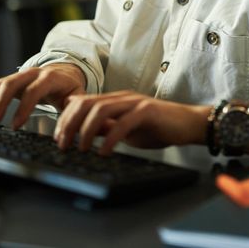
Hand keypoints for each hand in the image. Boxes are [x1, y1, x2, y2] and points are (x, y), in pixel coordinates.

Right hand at [0, 64, 85, 128]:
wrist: (64, 73)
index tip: (15, 126)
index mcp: (50, 77)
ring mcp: (20, 75)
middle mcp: (32, 73)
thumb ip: (75, 105)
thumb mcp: (77, 94)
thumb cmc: (69, 87)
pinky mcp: (11, 79)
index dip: (23, 108)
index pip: (34, 91)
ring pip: (0, 84)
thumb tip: (71, 119)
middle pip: (11, 84)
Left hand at [53, 91, 208, 154]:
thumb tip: (82, 132)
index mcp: (115, 100)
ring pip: (101, 109)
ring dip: (86, 130)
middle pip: (86, 103)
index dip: (66, 118)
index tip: (59, 138)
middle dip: (69, 123)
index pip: (81, 101)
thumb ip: (107, 127)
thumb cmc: (159, 127)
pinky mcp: (148, 111)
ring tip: (81, 148)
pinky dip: (110, 138)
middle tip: (63, 144)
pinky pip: (124, 122)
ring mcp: (135, 102)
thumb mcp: (126, 130)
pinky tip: (104, 151)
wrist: (189, 124)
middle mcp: (123, 98)